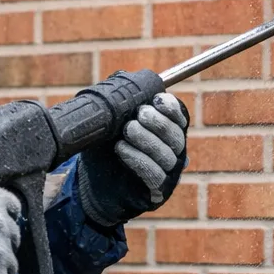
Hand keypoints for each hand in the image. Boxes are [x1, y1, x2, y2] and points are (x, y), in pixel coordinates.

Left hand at [77, 93, 188, 227]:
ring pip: (165, 154)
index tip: (157, 99)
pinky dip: (138, 159)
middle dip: (159, 122)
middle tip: (140, 114)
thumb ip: (119, 105)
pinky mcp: (156, 191)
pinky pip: (154, 174)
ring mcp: (167, 173)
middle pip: (176, 136)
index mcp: (167, 132)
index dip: (171, 108)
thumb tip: (122, 83)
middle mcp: (173, 152)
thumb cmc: (105, 149)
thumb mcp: (110, 124)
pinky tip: (122, 148)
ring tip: (128, 129)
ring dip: (147, 139)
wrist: (93, 184)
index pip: (179, 118)